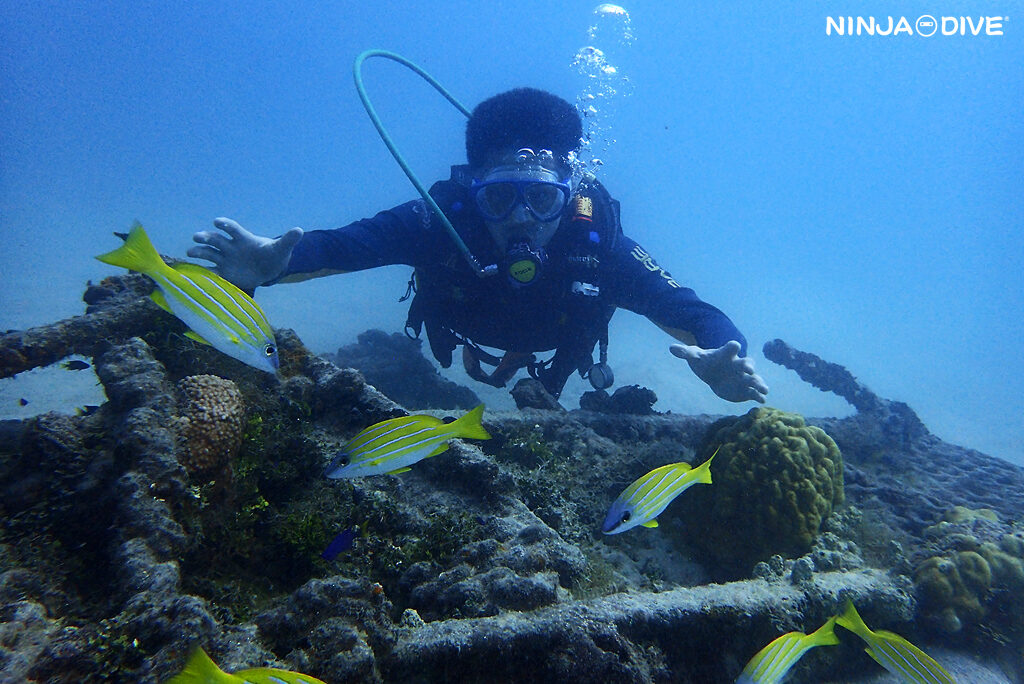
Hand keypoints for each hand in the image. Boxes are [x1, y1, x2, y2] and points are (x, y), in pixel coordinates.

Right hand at [188, 217, 303, 290]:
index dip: (225, 224)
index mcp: (243, 238)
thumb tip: (299, 230)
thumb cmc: (273, 255)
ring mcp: (225, 259)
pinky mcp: (223, 272)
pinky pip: (211, 272)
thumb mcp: (281, 249)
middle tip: (197, 237)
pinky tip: (194, 274)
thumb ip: (288, 240)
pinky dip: (203, 273)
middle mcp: (230, 247)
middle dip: (206, 237)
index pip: (232, 228)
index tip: (217, 222)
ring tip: (190, 253)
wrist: (268, 269)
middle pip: (215, 239)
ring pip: (208, 254)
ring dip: (199, 253)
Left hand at [670, 340, 768, 402]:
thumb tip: (671, 348)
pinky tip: (763, 401)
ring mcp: (744, 377)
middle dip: (749, 366)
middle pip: (746, 363)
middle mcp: (738, 365)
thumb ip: (685, 352)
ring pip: (754, 379)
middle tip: (749, 370)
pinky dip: (759, 396)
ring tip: (764, 390)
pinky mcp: (746, 389)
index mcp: (726, 354)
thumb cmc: (705, 362)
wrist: (713, 373)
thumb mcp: (694, 356)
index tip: (734, 345)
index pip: (730, 348)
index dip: (732, 346)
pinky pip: (754, 392)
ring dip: (759, 383)